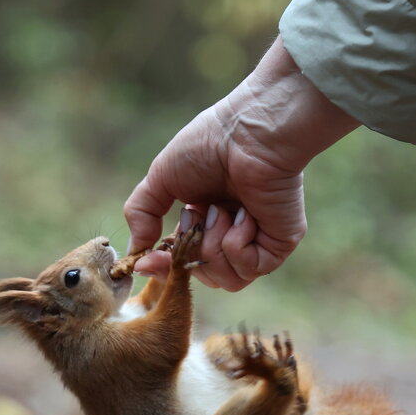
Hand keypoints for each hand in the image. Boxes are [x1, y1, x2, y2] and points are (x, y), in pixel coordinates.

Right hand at [124, 36, 358, 290]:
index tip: (147, 262)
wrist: (248, 134)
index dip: (163, 267)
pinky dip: (237, 246)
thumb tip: (137, 253)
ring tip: (221, 211)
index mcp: (206, 220)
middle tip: (196, 216)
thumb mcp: (160, 177)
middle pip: (203, 275)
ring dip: (214, 248)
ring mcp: (257, 242)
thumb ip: (142, 213)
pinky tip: (244, 216)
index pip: (182, 262)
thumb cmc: (208, 145)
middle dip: (190, 252)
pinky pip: (249, 270)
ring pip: (226, 280)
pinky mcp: (278, 245)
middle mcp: (231, 234)